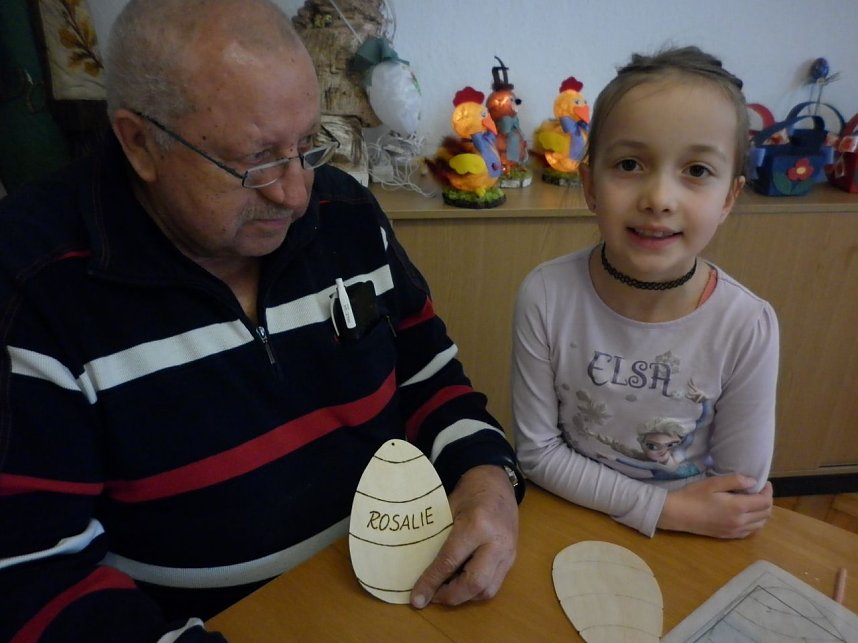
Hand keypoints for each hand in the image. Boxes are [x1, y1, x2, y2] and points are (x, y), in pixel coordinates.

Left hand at [410, 465, 518, 607]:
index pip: (450, 561)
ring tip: (444, 592)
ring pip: (487, 590)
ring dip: (464, 597)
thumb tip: (416, 568)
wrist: (497, 482)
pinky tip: (461, 585)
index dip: (431, 582)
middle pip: (474, 583)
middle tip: (431, 598)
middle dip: (450, 597)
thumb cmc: (469, 492)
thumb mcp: (448, 508)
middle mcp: (496, 542)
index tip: (416, 598)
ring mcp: (508, 552)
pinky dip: (475, 591)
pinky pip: (495, 584)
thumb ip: (437, 538)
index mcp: (477, 525)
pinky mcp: (512, 558)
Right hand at [658, 474, 772, 538]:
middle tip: (758, 491)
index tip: (763, 483)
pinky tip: (745, 515)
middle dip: (766, 501)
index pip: (764, 501)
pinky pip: (749, 532)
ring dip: (762, 513)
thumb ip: (735, 481)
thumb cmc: (693, 495)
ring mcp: (734, 531)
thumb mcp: (713, 483)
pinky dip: (754, 523)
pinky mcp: (728, 536)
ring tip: (753, 502)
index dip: (768, 491)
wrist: (677, 514)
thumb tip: (753, 481)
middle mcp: (740, 522)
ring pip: (760, 524)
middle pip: (766, 514)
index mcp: (738, 507)